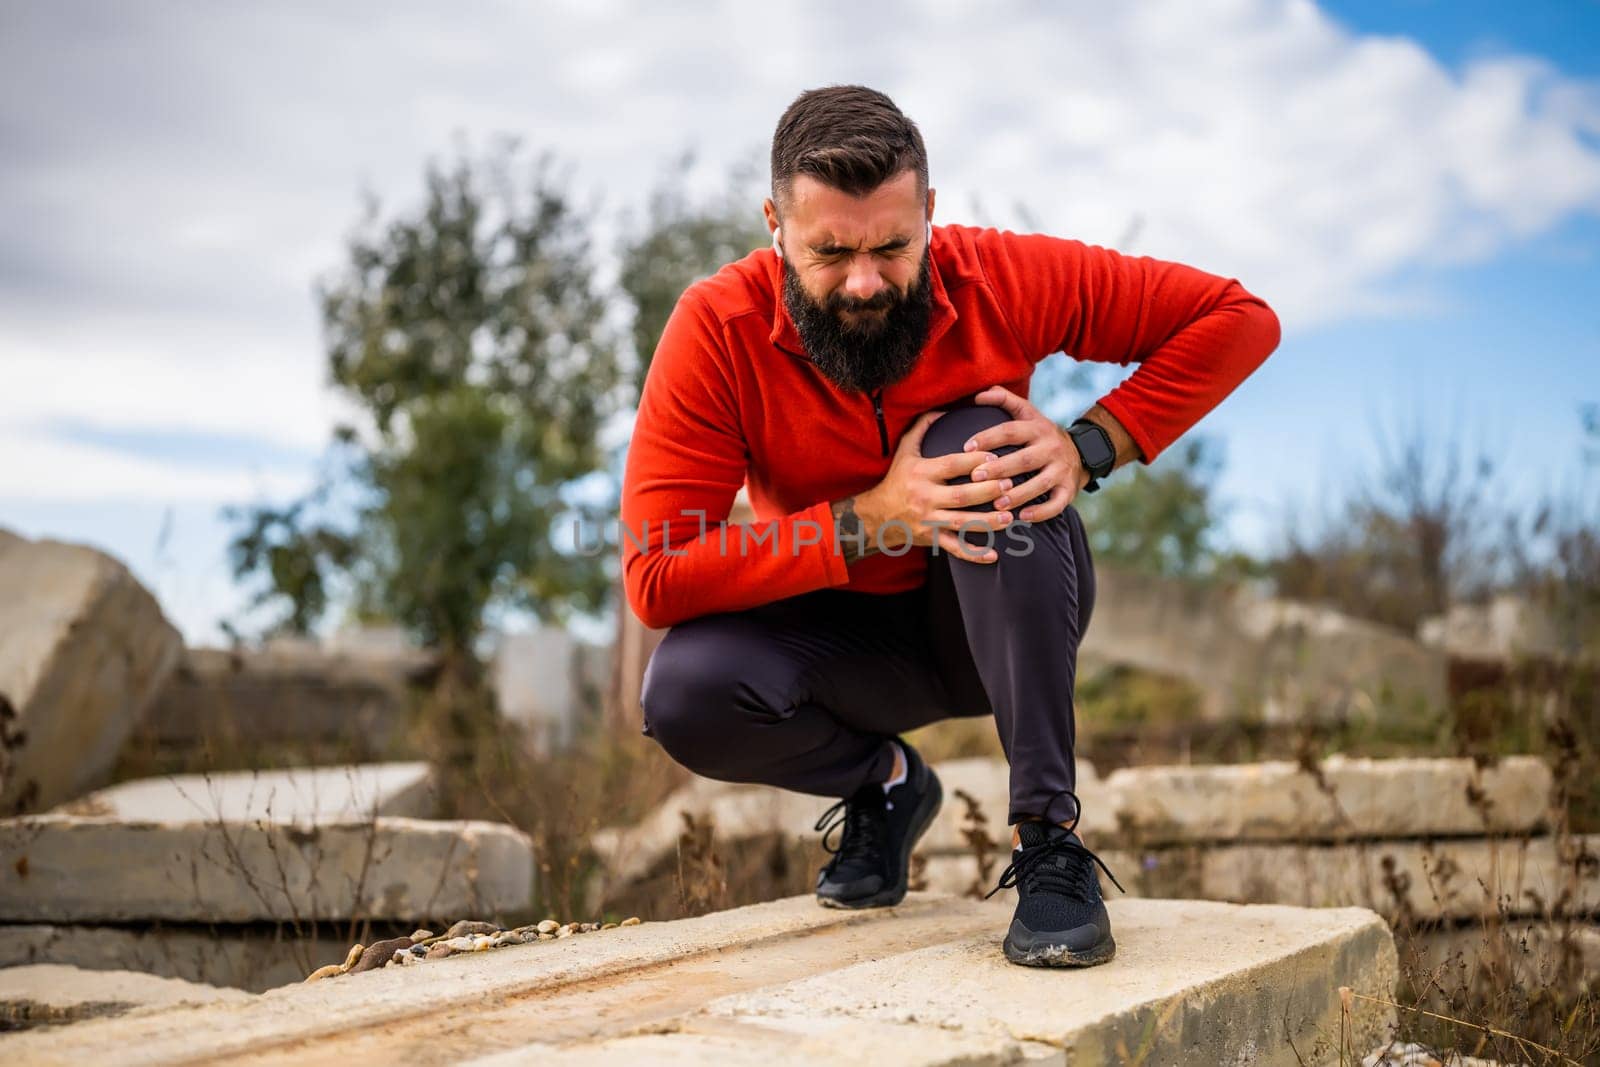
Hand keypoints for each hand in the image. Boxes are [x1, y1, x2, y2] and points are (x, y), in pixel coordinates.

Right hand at [856, 410, 1016, 563]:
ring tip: (1009, 517)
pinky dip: (973, 553)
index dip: (974, 461)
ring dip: (987, 521)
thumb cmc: (896, 479)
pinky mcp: (931, 539)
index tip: (996, 458)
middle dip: (988, 491)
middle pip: (961, 495)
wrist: (876, 515)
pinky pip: (954, 547)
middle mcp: (925, 497)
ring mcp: (929, 520)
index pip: (952, 466)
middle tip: (1011, 485)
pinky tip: (994, 555)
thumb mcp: (905, 451)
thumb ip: (924, 428)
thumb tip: (944, 409)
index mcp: (922, 473)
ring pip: (962, 522)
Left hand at [966, 385, 1089, 522]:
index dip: (989, 437)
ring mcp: (1062, 469)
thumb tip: (979, 394)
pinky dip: (1042, 512)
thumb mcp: (1027, 413)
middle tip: (975, 478)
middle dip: (1000, 469)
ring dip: (1018, 494)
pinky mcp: (1069, 489)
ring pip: (1040, 483)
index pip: (1011, 431)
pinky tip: (1023, 517)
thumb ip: (1004, 400)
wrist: (1080, 452)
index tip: (966, 447)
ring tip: (996, 504)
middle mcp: (1051, 447)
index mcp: (1037, 428)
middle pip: (1024, 459)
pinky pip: (1057, 503)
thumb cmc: (1040, 434)